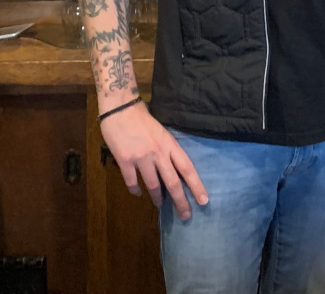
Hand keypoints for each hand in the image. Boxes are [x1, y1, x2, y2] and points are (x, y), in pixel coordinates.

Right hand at [100, 102, 208, 220]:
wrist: (121, 108)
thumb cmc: (142, 118)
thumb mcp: (162, 132)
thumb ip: (167, 149)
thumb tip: (172, 167)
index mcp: (170, 144)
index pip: (187, 168)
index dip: (196, 185)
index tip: (203, 200)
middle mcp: (159, 153)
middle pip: (173, 182)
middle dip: (181, 201)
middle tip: (186, 216)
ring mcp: (141, 158)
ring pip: (153, 185)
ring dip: (157, 198)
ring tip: (160, 205)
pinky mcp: (125, 161)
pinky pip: (131, 181)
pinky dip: (135, 190)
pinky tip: (137, 194)